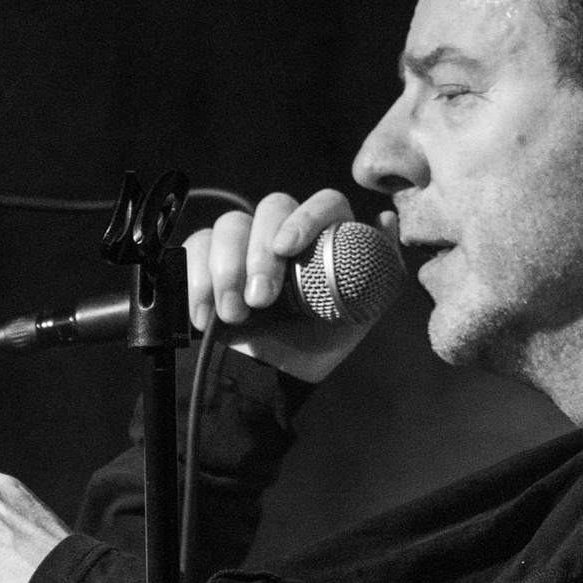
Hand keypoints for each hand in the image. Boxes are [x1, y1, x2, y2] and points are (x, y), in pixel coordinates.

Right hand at [183, 187, 398, 382]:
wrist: (268, 379)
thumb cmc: (317, 343)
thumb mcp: (359, 313)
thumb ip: (379, 271)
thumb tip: (387, 220)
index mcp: (326, 237)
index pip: (325, 203)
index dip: (306, 218)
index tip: (287, 247)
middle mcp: (286, 231)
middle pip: (273, 207)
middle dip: (261, 253)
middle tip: (260, 300)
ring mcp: (244, 241)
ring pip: (230, 223)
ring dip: (227, 271)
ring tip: (233, 316)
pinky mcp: (206, 257)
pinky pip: (195, 246)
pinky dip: (196, 281)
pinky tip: (205, 317)